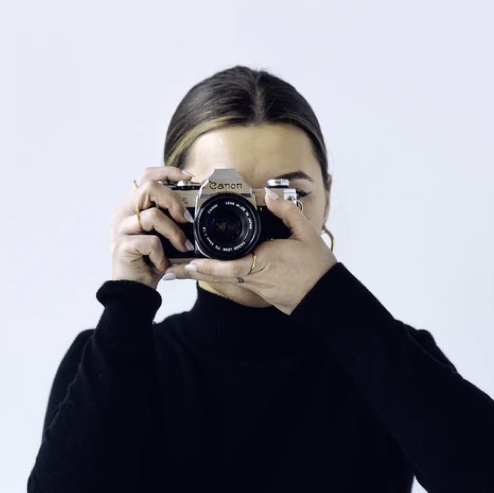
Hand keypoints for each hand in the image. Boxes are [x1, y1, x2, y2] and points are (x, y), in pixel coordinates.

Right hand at [109, 166, 195, 288]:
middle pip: (149, 187)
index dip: (168, 172)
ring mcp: (120, 229)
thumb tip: (194, 209)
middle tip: (187, 219)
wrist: (134, 291)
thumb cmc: (149, 263)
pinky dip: (162, 255)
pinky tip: (163, 265)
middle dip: (173, 201)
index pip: (146, 176)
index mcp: (131, 207)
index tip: (189, 178)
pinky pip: (151, 242)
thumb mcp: (162, 237)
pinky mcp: (121, 247)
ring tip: (182, 248)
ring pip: (153, 216)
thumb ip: (170, 219)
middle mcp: (122, 213)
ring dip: (174, 233)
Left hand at [162, 189, 337, 313]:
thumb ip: (286, 212)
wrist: (324, 296)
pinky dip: (216, 276)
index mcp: (263, 263)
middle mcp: (254, 277)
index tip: (188, 263)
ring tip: (179, 270)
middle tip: (168, 270)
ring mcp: (254, 286)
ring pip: (222, 280)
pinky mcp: (257, 289)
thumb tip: (270, 196)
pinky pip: (232, 281)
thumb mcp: (306, 234)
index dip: (206, 267)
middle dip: (192, 274)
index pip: (229, 266)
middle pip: (216, 277)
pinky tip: (204, 271)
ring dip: (200, 275)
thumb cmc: (316, 268)